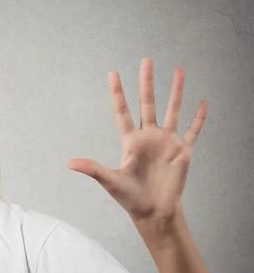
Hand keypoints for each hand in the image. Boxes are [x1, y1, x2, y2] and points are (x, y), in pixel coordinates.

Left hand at [68, 57, 207, 223]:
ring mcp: (166, 142)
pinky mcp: (182, 151)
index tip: (113, 73)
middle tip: (146, 60)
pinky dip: (198, 117)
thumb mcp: (110, 181)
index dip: (118, 93)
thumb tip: (70, 163)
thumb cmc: (130, 197)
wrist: (154, 212)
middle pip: (148, 102)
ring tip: (179, 70)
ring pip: (173, 109)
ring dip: (176, 90)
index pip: (122, 111)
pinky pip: (193, 130)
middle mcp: (148, 136)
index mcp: (130, 141)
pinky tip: (203, 102)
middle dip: (147, 82)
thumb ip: (93, 169)